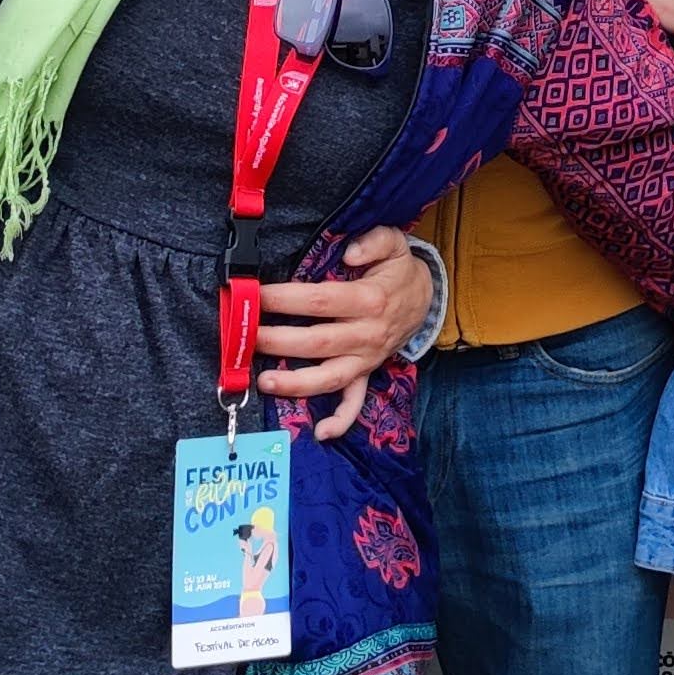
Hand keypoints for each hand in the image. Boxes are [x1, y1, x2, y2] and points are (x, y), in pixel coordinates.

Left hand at [256, 230, 436, 440]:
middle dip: (278, 341)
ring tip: (264, 382)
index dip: (286, 298)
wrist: (425, 299)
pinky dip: (341, 420)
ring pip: (330, 377)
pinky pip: (355, 402)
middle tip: (249, 336)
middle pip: (318, 342)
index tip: (257, 295)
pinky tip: (321, 433)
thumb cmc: (398, 270)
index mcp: (370, 300)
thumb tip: (348, 253)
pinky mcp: (366, 373)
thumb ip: (373, 241)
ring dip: (296, 384)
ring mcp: (366, 358)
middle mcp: (367, 334)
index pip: (320, 300)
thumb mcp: (394, 243)